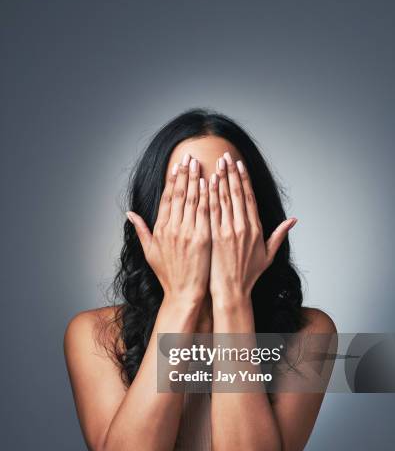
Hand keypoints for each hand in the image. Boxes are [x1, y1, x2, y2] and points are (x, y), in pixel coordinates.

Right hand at [126, 153, 210, 303]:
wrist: (183, 293)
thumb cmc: (168, 275)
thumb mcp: (150, 252)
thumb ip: (141, 230)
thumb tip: (129, 213)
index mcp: (160, 229)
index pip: (167, 198)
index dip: (172, 180)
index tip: (176, 165)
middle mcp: (172, 228)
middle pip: (179, 195)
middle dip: (184, 174)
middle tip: (189, 156)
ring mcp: (187, 233)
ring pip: (192, 200)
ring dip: (196, 179)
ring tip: (199, 163)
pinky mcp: (202, 238)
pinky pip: (205, 212)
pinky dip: (207, 196)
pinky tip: (209, 183)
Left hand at [208, 151, 296, 306]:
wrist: (232, 291)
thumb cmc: (249, 275)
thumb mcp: (269, 255)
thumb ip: (279, 235)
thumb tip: (293, 220)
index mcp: (255, 229)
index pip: (249, 197)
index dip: (244, 179)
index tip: (239, 165)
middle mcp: (242, 227)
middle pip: (236, 194)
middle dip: (230, 173)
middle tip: (225, 156)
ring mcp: (227, 231)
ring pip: (223, 199)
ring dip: (219, 179)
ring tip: (215, 163)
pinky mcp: (214, 237)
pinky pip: (211, 212)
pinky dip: (208, 196)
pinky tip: (205, 182)